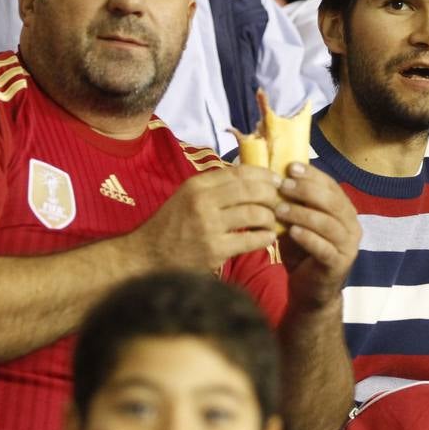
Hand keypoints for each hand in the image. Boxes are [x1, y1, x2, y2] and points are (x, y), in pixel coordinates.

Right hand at [137, 165, 281, 270]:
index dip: (264, 174)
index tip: (277, 180)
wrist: (147, 257)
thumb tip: (252, 177)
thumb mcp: (187, 197)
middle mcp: (203, 201)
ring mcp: (209, 226)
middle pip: (251, 191)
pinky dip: (265, 238)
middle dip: (272, 195)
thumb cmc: (171, 225)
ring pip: (255, 214)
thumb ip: (214, 186)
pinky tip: (268, 238)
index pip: (240, 172)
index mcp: (197, 185)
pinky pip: (251, 241)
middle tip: (282, 201)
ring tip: (273, 221)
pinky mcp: (214, 250)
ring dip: (271, 218)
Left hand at [274, 161, 359, 311]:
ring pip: (328, 224)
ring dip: (303, 213)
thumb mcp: (298, 223)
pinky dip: (308, 238)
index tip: (290, 167)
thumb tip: (275, 176)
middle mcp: (352, 226)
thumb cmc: (302, 252)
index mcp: (344, 211)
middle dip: (307, 191)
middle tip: (283, 186)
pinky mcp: (338, 264)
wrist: (310, 292)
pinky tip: (292, 231)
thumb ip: (294, 203)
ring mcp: (348, 246)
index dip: (312, 175)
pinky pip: (325, 248)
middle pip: (333, 202)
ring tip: (280, 209)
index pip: (331, 186)